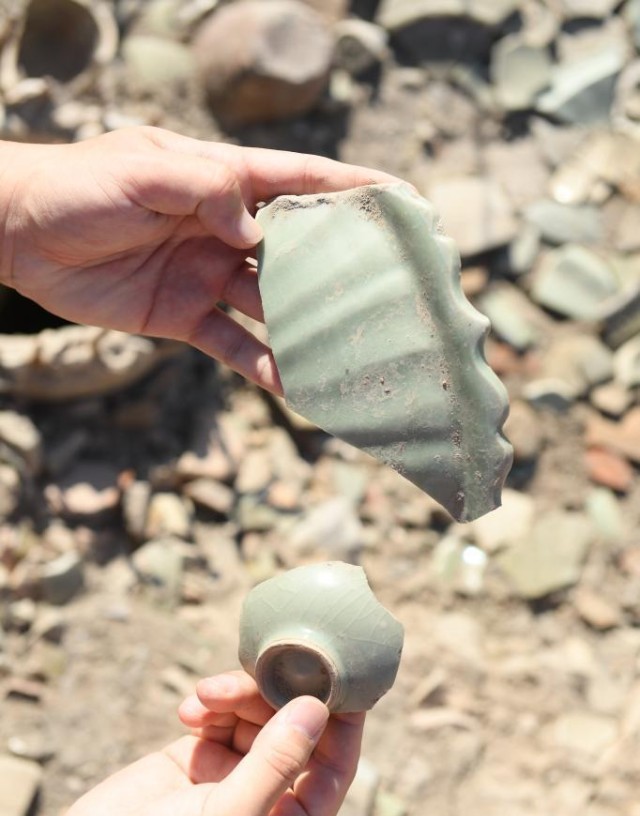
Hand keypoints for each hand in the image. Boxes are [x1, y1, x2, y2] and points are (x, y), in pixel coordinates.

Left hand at [0, 127, 396, 391]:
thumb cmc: (79, 187)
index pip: (299, 180)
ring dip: (309, 326)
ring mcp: (209, 275)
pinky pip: (235, 345)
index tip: (401, 200)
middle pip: (298, 248)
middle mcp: (226, 230)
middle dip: (342, 266)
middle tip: (388, 290)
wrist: (22, 236)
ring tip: (351, 350)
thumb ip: (205, 191)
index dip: (351, 187)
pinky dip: (263, 365)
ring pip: (274, 304)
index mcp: (223, 181)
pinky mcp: (186, 317)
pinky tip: (293, 386)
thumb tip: (256, 230)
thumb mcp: (143, 173)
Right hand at [1, 671, 363, 815]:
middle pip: (294, 730)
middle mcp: (269, 801)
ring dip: (235, 697)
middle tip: (245, 679)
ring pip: (255, 717)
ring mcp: (231, 777)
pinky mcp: (196, 758)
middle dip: (273, 699)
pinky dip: (210, 706)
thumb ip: (278, 761)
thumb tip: (317, 708)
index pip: (336, 765)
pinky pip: (220, 717)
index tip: (337, 674)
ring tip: (204, 696)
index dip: (342, 721)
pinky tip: (188, 711)